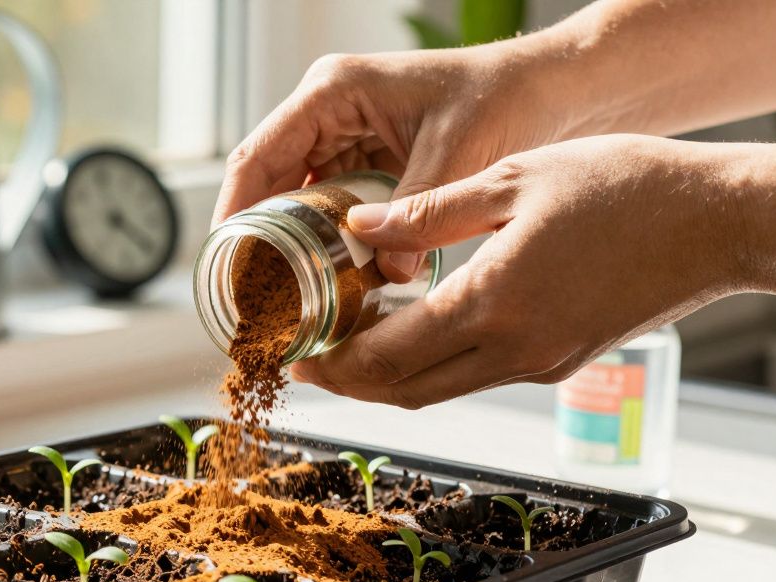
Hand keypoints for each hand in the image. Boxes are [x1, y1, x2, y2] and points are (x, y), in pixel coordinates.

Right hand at [212, 42, 573, 282]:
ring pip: (296, 200)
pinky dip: (328, 242)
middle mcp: (327, 112)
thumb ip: (417, 211)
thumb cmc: (504, 98)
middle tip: (253, 297)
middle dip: (258, 239)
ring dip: (292, 245)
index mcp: (332, 93)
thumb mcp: (458, 153)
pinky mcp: (365, 160)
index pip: (258, 157)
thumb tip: (387, 277)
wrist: (549, 89)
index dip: (233, 213)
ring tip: (283, 297)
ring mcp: (344, 136)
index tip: (226, 265)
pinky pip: (330, 206)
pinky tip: (329, 279)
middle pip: (268, 183)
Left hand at [289, 134, 755, 408]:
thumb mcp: (515, 180)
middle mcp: (515, 352)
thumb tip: (360, 229)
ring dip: (388, 380)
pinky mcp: (560, 364)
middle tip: (309, 363)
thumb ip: (429, 213)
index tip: (297, 358)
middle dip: (349, 384)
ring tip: (349, 349)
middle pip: (406, 392)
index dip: (334, 366)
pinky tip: (414, 337)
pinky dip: (434, 368)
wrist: (718, 222)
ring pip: (441, 391)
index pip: (388, 359)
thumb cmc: (627, 189)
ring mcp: (540, 366)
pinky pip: (477, 377)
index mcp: (495, 305)